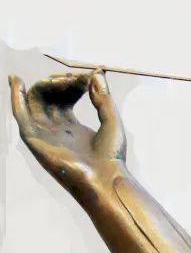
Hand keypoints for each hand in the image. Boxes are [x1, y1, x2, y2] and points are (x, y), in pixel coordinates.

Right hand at [9, 69, 126, 205]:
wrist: (107, 178)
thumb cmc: (112, 157)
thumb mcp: (111, 120)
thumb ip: (103, 97)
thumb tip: (95, 73)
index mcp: (73, 129)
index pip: (64, 98)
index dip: (72, 84)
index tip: (86, 76)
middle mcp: (57, 131)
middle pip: (48, 98)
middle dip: (58, 83)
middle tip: (73, 78)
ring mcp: (46, 136)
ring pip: (34, 103)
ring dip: (44, 85)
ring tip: (58, 79)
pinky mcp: (36, 141)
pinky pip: (20, 117)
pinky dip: (16, 98)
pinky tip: (17, 82)